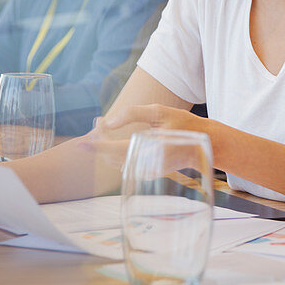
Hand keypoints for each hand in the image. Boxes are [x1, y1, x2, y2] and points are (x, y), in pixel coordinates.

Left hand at [79, 104, 208, 167]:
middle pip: (111, 157)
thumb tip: (108, 123)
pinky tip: (114, 138)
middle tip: (98, 122)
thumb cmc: (183, 125)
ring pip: (116, 161)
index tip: (81, 143)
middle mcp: (147, 164)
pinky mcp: (146, 172)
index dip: (97, 146)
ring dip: (106, 146)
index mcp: (151, 148)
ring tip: (103, 127)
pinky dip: (115, 152)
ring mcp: (147, 171)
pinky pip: (125, 163)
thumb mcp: (161, 111)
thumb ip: (133, 114)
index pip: (116, 150)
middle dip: (100, 140)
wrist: (203, 147)